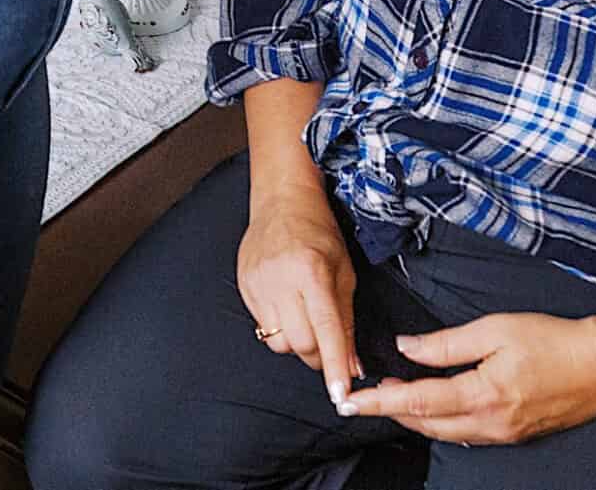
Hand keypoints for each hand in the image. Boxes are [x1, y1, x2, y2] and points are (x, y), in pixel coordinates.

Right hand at [238, 181, 359, 407]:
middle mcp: (281, 279)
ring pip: (278, 342)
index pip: (326, 330)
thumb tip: (352, 364)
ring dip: (296, 343)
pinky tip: (286, 307)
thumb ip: (347, 321)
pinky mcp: (243, 287)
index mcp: (312, 271)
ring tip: (304, 321)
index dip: (334, 366)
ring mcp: (258, 284)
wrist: (281, 201)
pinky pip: (262, 327)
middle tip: (328, 349)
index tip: (340, 393)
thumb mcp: (344, 273)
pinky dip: (279, 328)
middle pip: (301, 343)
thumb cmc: (319, 232)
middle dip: (318, 356)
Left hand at [344, 312, 595, 444]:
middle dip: (393, 411)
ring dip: (416, 417)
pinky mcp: (516, 434)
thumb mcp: (495, 330)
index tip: (351, 400)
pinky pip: (468, 433)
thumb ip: (446, 343)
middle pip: (427, 425)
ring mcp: (505, 434)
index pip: (418, 402)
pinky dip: (442, 421)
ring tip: (392, 396)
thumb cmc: (553, 341)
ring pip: (446, 433)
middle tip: (367, 393)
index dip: (380, 401)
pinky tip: (433, 406)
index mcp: (482, 396)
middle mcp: (491, 424)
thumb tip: (406, 348)